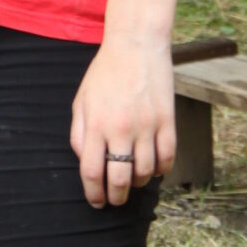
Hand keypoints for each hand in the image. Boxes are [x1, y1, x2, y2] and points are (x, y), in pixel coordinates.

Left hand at [70, 33, 177, 207]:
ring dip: (139, 182)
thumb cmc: (105, 73)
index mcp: (96, 124)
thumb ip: (79, 133)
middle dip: (117, 196)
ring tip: (134, 179)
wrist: (136, 45)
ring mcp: (147, 125)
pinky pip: (168, 157)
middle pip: (120, 178)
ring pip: (146, 172)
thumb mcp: (81, 100)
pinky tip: (155, 168)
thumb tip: (85, 162)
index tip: (97, 201)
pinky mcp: (167, 120)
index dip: (94, 193)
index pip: (92, 172)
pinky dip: (162, 169)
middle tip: (116, 199)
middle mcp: (121, 128)